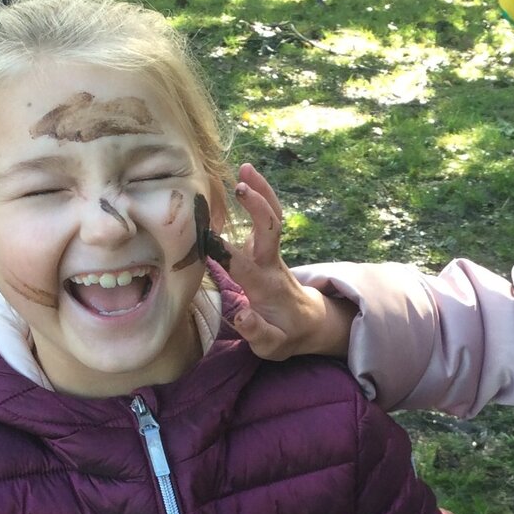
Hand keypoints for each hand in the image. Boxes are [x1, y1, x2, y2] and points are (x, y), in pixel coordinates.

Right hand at [224, 163, 354, 359]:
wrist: (310, 324)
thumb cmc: (286, 336)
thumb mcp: (272, 346)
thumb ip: (258, 332)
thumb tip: (243, 314)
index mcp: (267, 287)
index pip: (244, 265)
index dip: (224, 251)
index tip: (202, 237)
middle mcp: (271, 264)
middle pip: (269, 231)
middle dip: (257, 208)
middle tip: (239, 187)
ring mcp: (273, 254)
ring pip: (272, 218)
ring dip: (262, 191)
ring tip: (245, 167)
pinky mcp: (270, 248)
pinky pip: (269, 218)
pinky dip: (261, 195)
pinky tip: (246, 176)